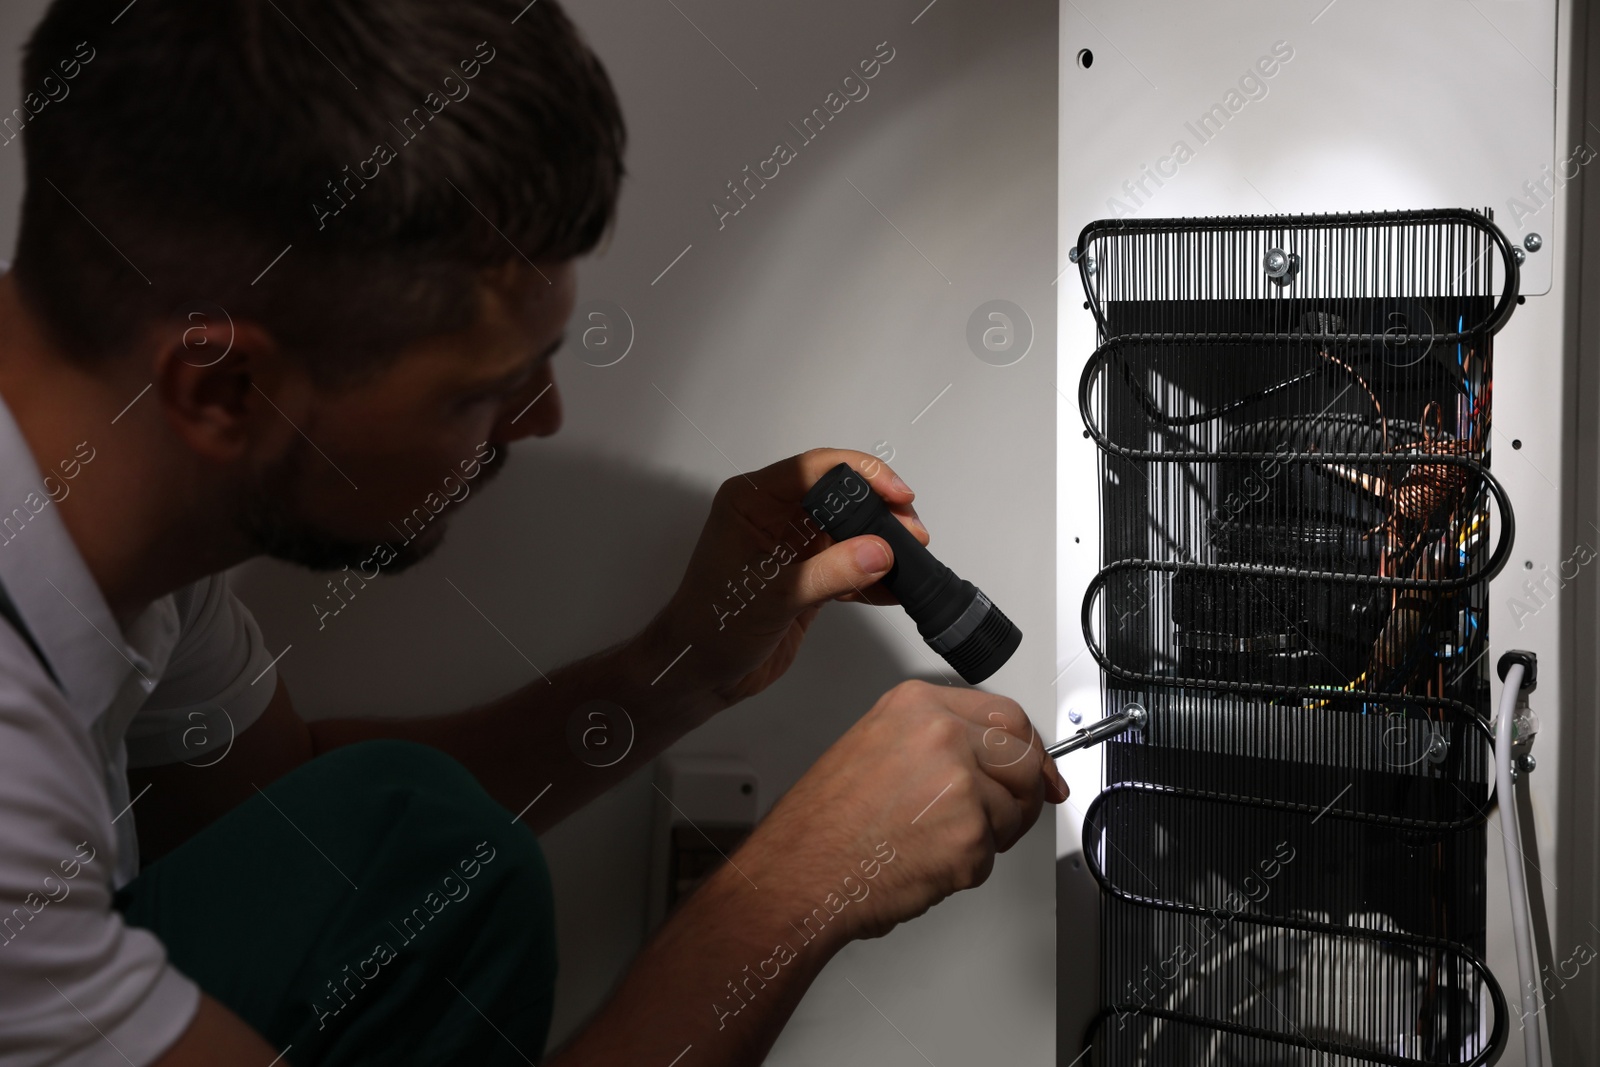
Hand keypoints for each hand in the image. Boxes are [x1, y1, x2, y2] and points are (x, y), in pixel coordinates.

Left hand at [648, 448, 927, 707]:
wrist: (701, 673)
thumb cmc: (711, 627)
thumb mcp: (774, 595)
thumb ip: (831, 572)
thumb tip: (880, 551)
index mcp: (752, 502)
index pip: (814, 469)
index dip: (861, 474)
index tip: (895, 493)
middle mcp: (774, 517)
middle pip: (839, 496)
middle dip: (879, 510)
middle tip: (911, 530)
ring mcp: (792, 547)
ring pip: (849, 530)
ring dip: (882, 543)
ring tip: (913, 556)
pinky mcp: (808, 575)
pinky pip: (849, 565)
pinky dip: (874, 576)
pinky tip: (895, 588)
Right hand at [736, 680, 1068, 942]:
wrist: (799, 872)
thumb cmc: (823, 822)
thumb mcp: (876, 746)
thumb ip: (938, 741)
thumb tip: (993, 758)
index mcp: (917, 706)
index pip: (1006, 715)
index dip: (1028, 749)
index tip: (1039, 769)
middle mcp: (943, 735)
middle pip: (1024, 759)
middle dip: (1024, 792)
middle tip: (1006, 814)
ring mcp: (960, 784)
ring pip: (1014, 810)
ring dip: (989, 835)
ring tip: (934, 840)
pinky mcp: (968, 836)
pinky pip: (992, 853)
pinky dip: (966, 867)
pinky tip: (924, 860)